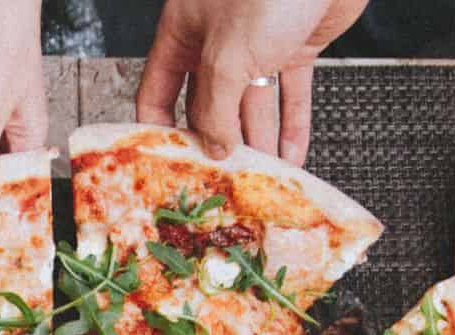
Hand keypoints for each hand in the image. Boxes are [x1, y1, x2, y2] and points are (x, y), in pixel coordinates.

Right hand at [138, 0, 367, 163]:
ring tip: (261, 179)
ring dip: (260, 143)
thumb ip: (215, 110)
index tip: (169, 164)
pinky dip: (293, 126)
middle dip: (219, 144)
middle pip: (210, 105)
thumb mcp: (227, 55)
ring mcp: (258, 43)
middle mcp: (217, 39)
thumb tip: (215, 149)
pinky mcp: (295, 45)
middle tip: (224, 182)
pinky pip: (291, 95)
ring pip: (253, 106)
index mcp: (185, 32)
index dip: (161, 127)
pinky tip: (292, 157)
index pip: (159, 89)